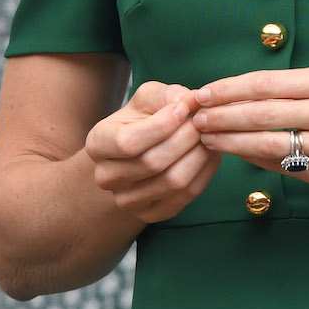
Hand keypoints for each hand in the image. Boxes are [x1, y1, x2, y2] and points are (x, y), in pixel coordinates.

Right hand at [85, 80, 219, 222]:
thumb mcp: (147, 99)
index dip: (162, 125)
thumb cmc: (143, 121)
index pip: (127, 142)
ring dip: (199, 155)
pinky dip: (205, 172)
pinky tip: (210, 154)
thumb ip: (163, 95)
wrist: (139, 154)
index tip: (185, 108)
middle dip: (187, 138)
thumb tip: (186, 99)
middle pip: (153, 162)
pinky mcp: (151, 213)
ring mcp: (126, 200)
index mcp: (98, 144)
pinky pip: (186, 196)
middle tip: (204, 122)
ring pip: (173, 181)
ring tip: (209, 135)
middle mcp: (106, 176)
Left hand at [190, 68, 308, 190]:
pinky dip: (255, 160)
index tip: (202, 93)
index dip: (229, 90)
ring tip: (207, 138)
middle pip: (263, 114)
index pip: (266, 84)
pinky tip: (237, 153)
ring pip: (269, 144)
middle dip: (223, 116)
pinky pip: (283, 167)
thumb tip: (231, 97)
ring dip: (231, 142)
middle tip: (197, 118)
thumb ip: (287, 90)